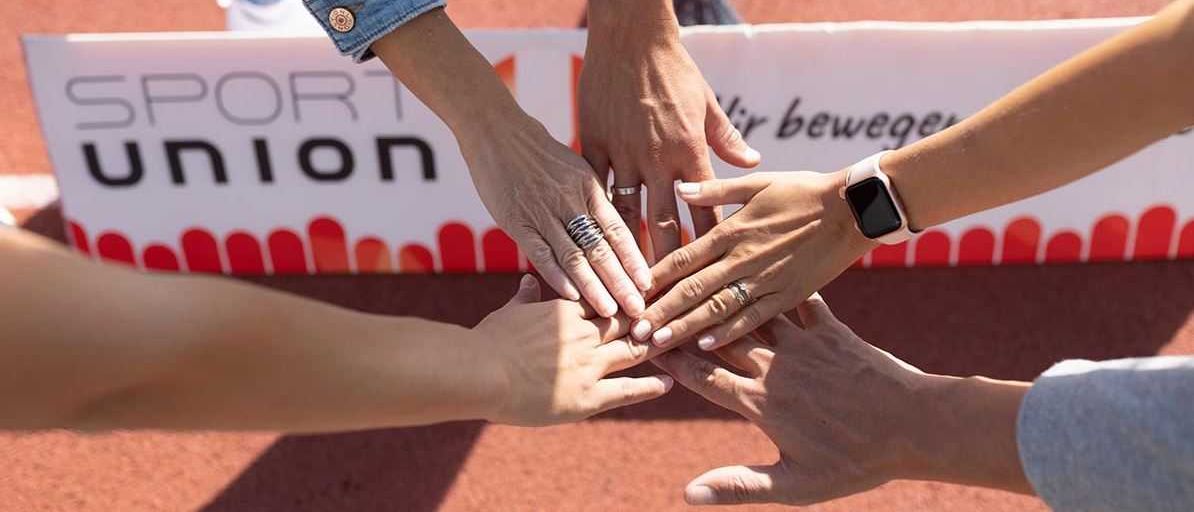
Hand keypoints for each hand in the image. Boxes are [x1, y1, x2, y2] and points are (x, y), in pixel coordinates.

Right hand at [369, 9, 650, 317]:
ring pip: (573, 254)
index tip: (650, 284)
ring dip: (593, 286)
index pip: (617, 228)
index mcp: (589, 186)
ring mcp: (542, 210)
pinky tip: (570, 296)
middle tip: (639, 310)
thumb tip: (616, 230)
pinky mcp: (516, 220)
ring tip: (610, 312)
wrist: (495, 129)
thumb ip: (593, 198)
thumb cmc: (539, 151)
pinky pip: (540, 251)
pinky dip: (555, 274)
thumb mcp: (575, 167)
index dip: (634, 258)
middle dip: (622, 281)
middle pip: (601, 247)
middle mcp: (569, 199)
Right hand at [475, 275, 671, 425]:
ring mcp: (590, 365)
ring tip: (677, 344)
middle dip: (651, 318)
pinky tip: (670, 383)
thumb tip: (529, 281)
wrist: (481, 372)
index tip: (646, 293)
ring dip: (656, 346)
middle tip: (674, 314)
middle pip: (629, 322)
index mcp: (566, 312)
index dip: (627, 298)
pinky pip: (628, 390)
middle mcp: (585, 335)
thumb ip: (525, 298)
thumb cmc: (488, 341)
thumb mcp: (509, 313)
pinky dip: (651, 386)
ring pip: (634, 350)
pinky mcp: (589, 396)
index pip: (607, 300)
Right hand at [581, 1, 759, 259]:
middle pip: (662, 222)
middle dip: (665, 263)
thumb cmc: (674, 69)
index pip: (702, 210)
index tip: (708, 279)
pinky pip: (592, 187)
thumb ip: (727, 138)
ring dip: (625, 249)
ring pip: (624, 212)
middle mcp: (656, 159)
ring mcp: (622, 153)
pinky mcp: (593, 143)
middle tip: (664, 299)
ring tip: (625, 284)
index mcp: (688, 151)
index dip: (705, 245)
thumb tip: (754, 161)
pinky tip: (587, 242)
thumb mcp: (707, 102)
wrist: (630, 38)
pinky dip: (590, 214)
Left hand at [632, 171, 875, 348]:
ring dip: (684, 328)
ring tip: (657, 344)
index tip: (629, 295)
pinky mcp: (788, 295)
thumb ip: (715, 189)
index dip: (653, 279)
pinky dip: (729, 331)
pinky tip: (705, 345)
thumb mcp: (756, 184)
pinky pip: (753, 317)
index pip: (682, 258)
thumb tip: (679, 186)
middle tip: (631, 332)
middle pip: (691, 290)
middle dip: (659, 312)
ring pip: (716, 309)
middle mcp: (743, 258)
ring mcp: (765, 280)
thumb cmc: (803, 191)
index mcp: (731, 231)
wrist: (853, 209)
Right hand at [651, 295, 935, 505]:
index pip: (701, 376)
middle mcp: (774, 367)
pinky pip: (796, 299)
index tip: (638, 341)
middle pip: (716, 336)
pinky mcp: (831, 330)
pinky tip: (760, 261)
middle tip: (651, 295)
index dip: (668, 358)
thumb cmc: (856, 462)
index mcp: (760, 403)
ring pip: (750, 312)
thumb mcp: (796, 485)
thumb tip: (688, 494)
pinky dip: (775, 282)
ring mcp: (803, 343)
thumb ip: (739, 486)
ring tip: (693, 272)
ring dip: (720, 292)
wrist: (915, 425)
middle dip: (681, 317)